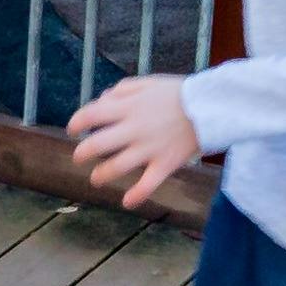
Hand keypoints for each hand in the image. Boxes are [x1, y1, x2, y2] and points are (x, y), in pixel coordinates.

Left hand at [64, 75, 198, 206]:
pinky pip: (148, 184)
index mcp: (129, 107)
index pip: (91, 115)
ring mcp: (149, 148)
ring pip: (116, 167)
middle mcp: (134, 128)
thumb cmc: (179, 93)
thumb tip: (102, 100)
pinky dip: (137, 195)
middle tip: (79, 157)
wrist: (212, 105)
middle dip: (82, 153)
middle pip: (97, 144)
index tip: (73, 129)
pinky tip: (127, 202)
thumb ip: (123, 90)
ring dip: (101, 175)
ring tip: (96, 178)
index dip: (76, 122)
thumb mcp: (149, 82)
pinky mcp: (166, 163)